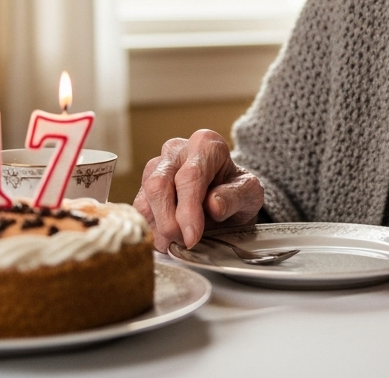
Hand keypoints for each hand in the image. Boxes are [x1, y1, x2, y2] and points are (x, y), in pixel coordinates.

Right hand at [133, 130, 263, 251]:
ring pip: (145, 198)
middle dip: (168, 221)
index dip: (188, 210)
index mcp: (205, 145)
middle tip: (184, 243)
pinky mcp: (144, 185)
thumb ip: (234, 197)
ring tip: (178, 243)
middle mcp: (176, 150)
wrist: (227, 196)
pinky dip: (151, 229)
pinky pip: (139, 210)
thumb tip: (214, 205)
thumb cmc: (237, 191)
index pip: (190, 176)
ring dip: (158, 228)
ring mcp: (156, 167)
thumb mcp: (249, 194)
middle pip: (159, 184)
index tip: (192, 237)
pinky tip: (167, 239)